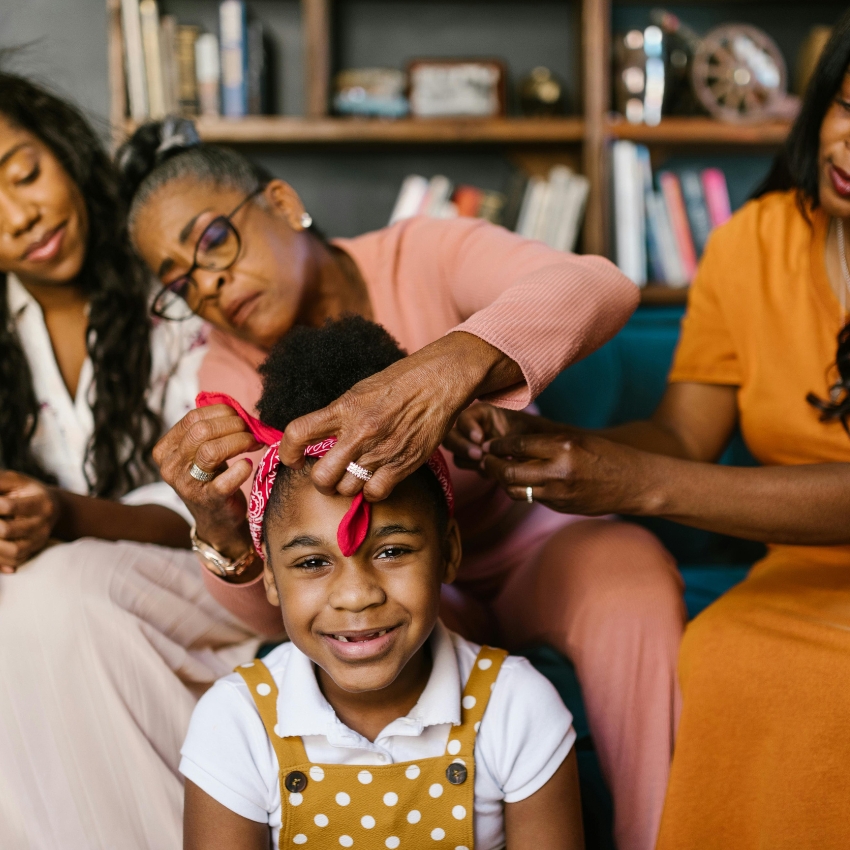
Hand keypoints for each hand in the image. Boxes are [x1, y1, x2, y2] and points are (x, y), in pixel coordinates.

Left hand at [0, 471, 58, 571]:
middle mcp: (43, 523)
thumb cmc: (26, 491)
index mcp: (41, 502)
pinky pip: (14, 561)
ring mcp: (39, 539)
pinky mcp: (34, 550)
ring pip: (12, 551)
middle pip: (7, 530)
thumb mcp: (16, 481)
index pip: (8, 506)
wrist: (52, 506)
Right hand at [153, 404, 261, 558]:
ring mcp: (186, 485)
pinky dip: (241, 469)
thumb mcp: (203, 451)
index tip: (241, 416)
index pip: (193, 418)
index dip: (222, 412)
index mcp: (166, 450)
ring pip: (211, 451)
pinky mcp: (207, 501)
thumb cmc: (213, 478)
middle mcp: (170, 467)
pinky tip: (248, 465)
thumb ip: (210, 428)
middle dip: (233, 425)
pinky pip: (224, 480)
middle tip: (252, 430)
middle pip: (202, 432)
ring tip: (254, 443)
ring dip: (239, 441)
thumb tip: (230, 403)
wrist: (218, 520)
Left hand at [278, 333, 519, 501]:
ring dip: (347, 487)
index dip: (288, 452)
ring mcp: (380, 451)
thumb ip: (339, 416)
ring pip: (347, 489)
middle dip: (320, 482)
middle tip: (327, 476)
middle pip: (322, 477)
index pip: (298, 433)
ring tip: (354, 476)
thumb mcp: (360, 391)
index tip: (293, 459)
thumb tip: (319, 438)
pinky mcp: (402, 464)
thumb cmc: (400, 382)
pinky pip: (375, 493)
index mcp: (343, 408)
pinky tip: (375, 480)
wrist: (438, 381)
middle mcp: (358, 432)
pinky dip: (372, 492)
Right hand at [444, 403, 558, 470]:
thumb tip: (492, 448)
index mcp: (482, 414)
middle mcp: (472, 429)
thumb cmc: (535, 433)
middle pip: (451, 436)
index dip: (468, 428)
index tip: (480, 439)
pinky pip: (468, 466)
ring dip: (468, 460)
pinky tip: (491, 471)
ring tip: (486, 464)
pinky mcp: (475, 461)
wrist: (543, 450)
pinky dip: (476, 469)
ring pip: (456, 454)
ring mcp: (472, 446)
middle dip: (462, 446)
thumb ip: (507, 436)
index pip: (465, 418)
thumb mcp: (525, 428)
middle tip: (479, 455)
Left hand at [481, 431, 658, 516]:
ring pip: (515, 490)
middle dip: (491, 466)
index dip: (498, 446)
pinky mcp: (560, 508)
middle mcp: (559, 472)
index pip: (517, 445)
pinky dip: (522, 490)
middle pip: (508, 472)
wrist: (636, 483)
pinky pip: (531, 499)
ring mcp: (559, 494)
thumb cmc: (607, 455)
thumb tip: (510, 448)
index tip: (489, 444)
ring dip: (502, 481)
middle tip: (484, 459)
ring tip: (498, 471)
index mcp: (564, 447)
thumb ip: (546, 444)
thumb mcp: (577, 440)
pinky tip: (520, 482)